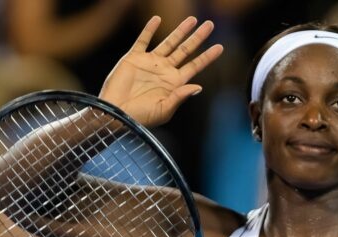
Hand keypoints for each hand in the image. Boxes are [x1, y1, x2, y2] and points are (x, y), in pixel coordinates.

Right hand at [99, 16, 222, 126]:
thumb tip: (198, 87)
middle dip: (198, 38)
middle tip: (210, 24)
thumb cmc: (141, 117)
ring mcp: (150, 63)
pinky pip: (143, 40)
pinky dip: (149, 29)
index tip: (220, 47)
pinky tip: (157, 20)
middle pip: (186, 50)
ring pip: (169, 42)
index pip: (195, 66)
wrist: (117, 113)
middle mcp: (165, 71)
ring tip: (192, 19)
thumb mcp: (164, 110)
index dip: (207, 56)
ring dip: (180, 30)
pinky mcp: (133, 58)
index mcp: (175, 83)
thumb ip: (180, 97)